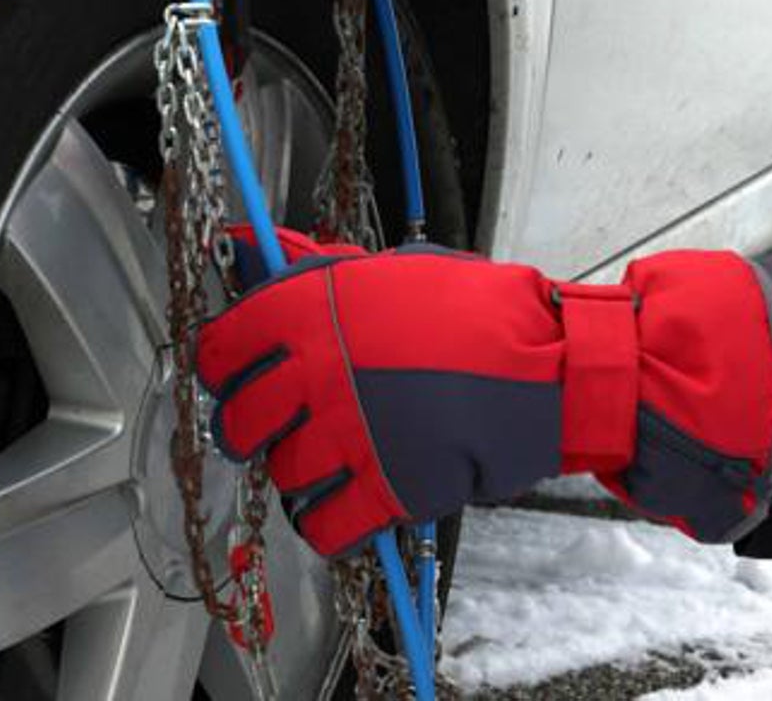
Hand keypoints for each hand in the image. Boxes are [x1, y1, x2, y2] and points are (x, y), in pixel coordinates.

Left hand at [197, 229, 771, 555]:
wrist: (553, 364)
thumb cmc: (477, 310)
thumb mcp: (391, 272)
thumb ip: (312, 268)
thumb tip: (241, 245)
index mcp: (313, 310)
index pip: (218, 351)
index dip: (220, 369)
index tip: (234, 377)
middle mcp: (320, 373)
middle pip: (239, 424)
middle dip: (251, 429)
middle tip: (280, 425)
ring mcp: (353, 435)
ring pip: (281, 476)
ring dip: (298, 472)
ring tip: (331, 458)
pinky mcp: (389, 490)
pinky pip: (323, 526)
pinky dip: (326, 522)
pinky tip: (345, 502)